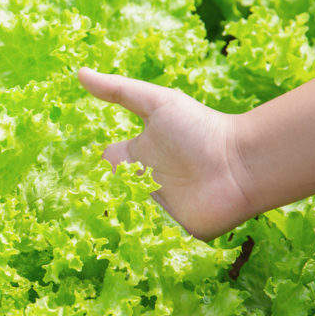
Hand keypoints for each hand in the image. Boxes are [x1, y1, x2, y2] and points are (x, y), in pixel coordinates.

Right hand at [78, 68, 256, 239]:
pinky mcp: (171, 233)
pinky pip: (144, 242)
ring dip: (110, 224)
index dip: (91, 167)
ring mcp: (157, 208)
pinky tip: (118, 243)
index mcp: (137, 155)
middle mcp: (144, 182)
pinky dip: (131, 243)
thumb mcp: (157, 105)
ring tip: (93, 229)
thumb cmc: (201, 131)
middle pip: (108, 194)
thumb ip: (119, 91)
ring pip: (122, 220)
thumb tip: (80, 72)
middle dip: (95, 200)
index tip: (73, 173)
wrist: (241, 166)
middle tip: (77, 208)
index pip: (104, 163)